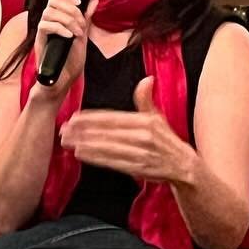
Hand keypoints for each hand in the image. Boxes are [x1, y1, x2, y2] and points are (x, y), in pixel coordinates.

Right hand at [32, 0, 96, 97]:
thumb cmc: (70, 60)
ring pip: (49, 13)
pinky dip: (60, 29)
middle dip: (69, 8)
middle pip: (51, 1)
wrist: (64, 79)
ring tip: (76, 33)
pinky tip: (69, 36)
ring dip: (67, 20)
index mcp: (58, 19)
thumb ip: (86, 18)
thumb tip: (94, 1)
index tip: (79, 1)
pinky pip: (45, 27)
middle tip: (80, 21)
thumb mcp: (83, 36)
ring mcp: (43, 32)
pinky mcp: (40, 41)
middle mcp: (48, 23)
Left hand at [58, 77, 198, 185]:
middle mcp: (143, 136)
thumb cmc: (166, 141)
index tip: (74, 118)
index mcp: (146, 121)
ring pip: (108, 147)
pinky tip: (82, 154)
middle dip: (82, 131)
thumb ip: (146, 100)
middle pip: (107, 132)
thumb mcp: (158, 117)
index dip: (91, 118)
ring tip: (68, 142)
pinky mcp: (139, 168)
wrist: (184, 167)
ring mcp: (141, 153)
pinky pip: (113, 162)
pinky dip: (96, 158)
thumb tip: (147, 79)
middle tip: (64, 130)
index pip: (113, 117)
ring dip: (85, 144)